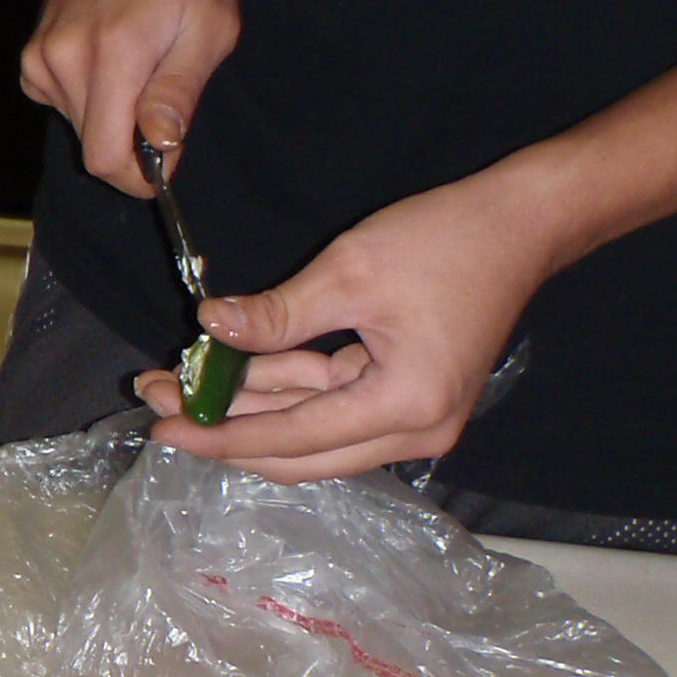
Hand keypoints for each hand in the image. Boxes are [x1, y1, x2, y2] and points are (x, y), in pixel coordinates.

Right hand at [19, 0, 240, 196]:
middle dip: (132, 143)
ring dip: (113, 117)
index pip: (105, 156)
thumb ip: (179, 93)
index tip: (164, 168)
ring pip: (79, 125)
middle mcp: (64, 58)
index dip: (138, 177)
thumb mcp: (209, 27)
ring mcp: (41, 55)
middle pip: (93, 145)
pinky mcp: (32, 55)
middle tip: (166, 101)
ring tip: (142, 67)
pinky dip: (89, 100)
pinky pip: (61, 103)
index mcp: (113, 55)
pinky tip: (111, 62)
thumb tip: (159, 148)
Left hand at [134, 166, 556, 480]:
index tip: (161, 427)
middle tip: (157, 402)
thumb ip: (277, 313)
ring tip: (181, 381)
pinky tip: (234, 370)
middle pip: (301, 451)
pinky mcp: (409, 395)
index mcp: (405, 406)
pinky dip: (286, 388)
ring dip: (251, 407)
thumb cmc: (443, 242)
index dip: (222, 436)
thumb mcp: (349, 273)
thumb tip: (207, 327)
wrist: (519, 225)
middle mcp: (417, 430)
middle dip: (227, 427)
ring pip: (314, 429)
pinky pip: (334, 404)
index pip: (293, 438)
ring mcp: (416, 418)